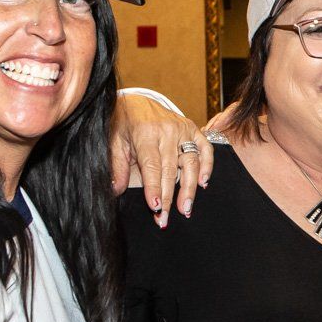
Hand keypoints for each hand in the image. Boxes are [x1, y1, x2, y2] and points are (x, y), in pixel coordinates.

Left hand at [109, 92, 213, 225]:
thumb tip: (115, 190)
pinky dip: (207, 166)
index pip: (151, 166)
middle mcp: (166, 131)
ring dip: (189, 188)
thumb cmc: (124, 123)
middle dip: (169, 197)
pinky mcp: (193, 129)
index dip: (154, 187)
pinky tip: (203, 184)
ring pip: (190, 162)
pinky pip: (205, 149)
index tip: (155, 207)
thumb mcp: (114, 141)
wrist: (137, 102)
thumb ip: (117, 165)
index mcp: (144, 133)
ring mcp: (182, 129)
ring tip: (185, 209)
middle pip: (170, 169)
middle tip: (164, 219)